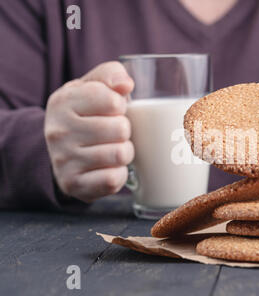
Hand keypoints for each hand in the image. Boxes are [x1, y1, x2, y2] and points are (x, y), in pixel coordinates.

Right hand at [44, 62, 134, 202]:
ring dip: (125, 153)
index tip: (113, 109)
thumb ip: (110, 75)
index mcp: (63, 101)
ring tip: (113, 149)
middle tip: (114, 133)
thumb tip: (126, 84)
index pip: (111, 99)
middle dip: (125, 131)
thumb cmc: (86, 114)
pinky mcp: (73, 184)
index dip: (121, 105)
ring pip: (120, 154)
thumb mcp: (92, 87)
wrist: (63, 153)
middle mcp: (58, 131)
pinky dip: (119, 174)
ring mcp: (63, 160)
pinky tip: (109, 167)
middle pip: (120, 129)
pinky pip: (113, 179)